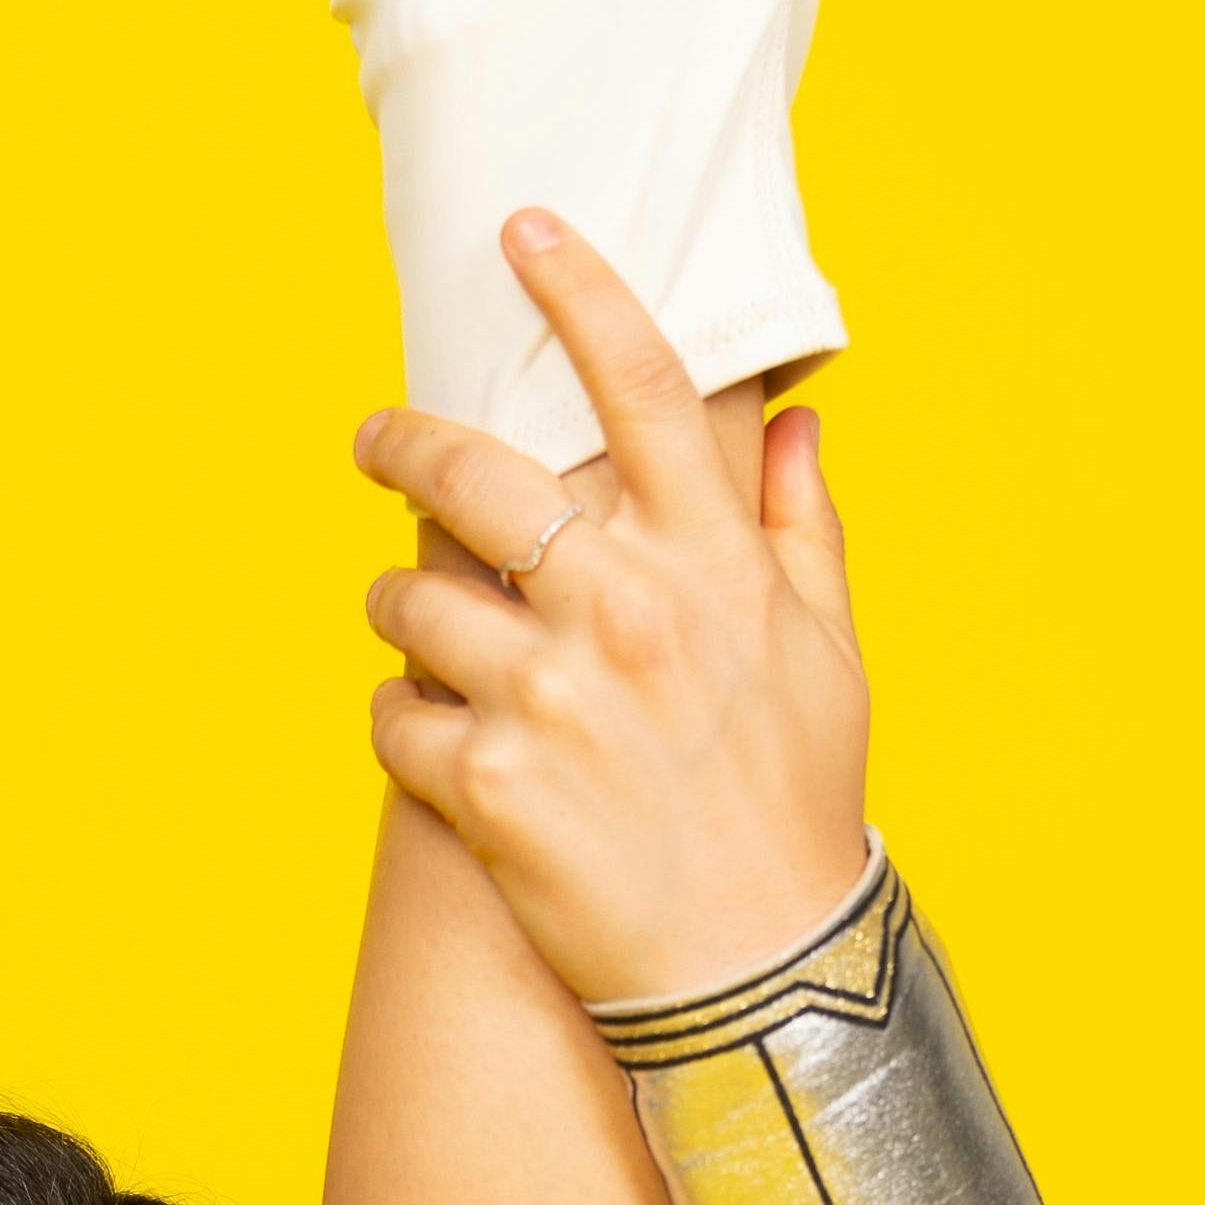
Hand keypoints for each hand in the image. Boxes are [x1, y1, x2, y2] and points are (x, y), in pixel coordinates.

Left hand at [355, 211, 874, 1009]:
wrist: (755, 972)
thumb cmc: (793, 807)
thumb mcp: (827, 657)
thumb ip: (798, 530)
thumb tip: (797, 422)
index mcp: (710, 564)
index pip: (640, 385)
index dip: (575, 289)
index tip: (520, 231)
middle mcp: (624, 613)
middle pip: (471, 473)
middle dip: (402, 447)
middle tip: (377, 445)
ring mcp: (546, 697)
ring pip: (408, 600)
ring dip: (402, 612)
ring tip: (427, 640)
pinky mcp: (483, 783)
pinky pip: (390, 716)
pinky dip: (400, 726)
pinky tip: (440, 748)